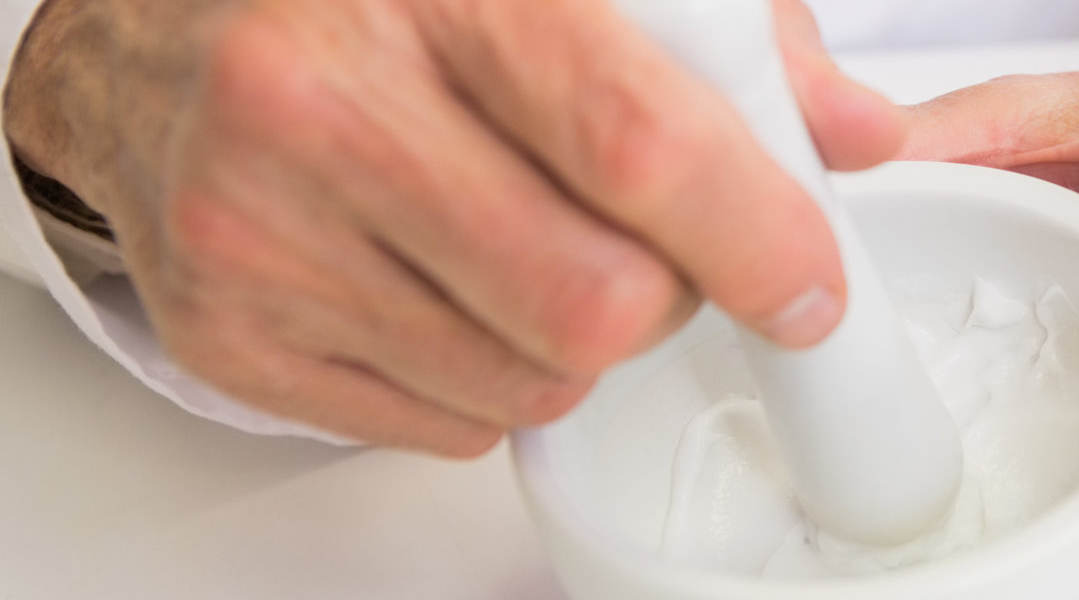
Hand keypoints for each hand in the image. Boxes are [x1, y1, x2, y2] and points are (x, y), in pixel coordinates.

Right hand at [3, 0, 901, 455]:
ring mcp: (262, 227)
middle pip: (591, 300)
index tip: (807, 283)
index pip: (636, 143)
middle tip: (651, 251)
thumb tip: (854, 134)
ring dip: (578, 344)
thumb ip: (729, 45)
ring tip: (531, 248)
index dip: (754, 234)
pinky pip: (445, 425)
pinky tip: (450, 288)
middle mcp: (327, 103)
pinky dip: (489, 379)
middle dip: (666, 301)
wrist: (155, 33)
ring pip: (531, 382)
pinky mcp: (226, 327)